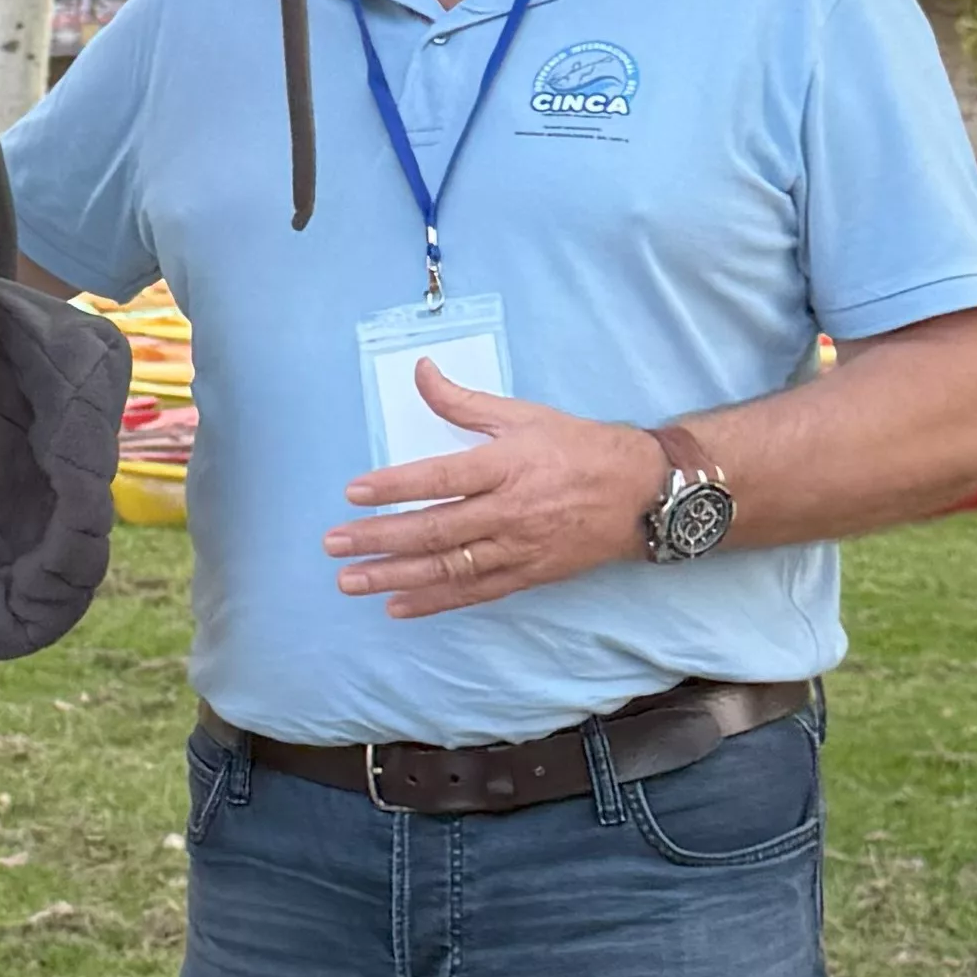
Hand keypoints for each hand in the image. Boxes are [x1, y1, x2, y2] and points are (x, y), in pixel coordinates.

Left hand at [323, 361, 668, 617]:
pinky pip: (475, 592)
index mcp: (507, 465)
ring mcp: (519, 547)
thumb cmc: (579, 447)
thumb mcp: (524, 414)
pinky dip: (434, 601)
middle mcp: (510, 511)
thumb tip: (419, 371)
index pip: (440, 477)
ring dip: (395, 576)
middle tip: (334, 543)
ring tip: (351, 580)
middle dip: (379, 538)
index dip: (394, 486)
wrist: (642, 493)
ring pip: (449, 567)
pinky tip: (397, 605)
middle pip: (435, 529)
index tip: (353, 492)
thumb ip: (464, 401)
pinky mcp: (528, 574)